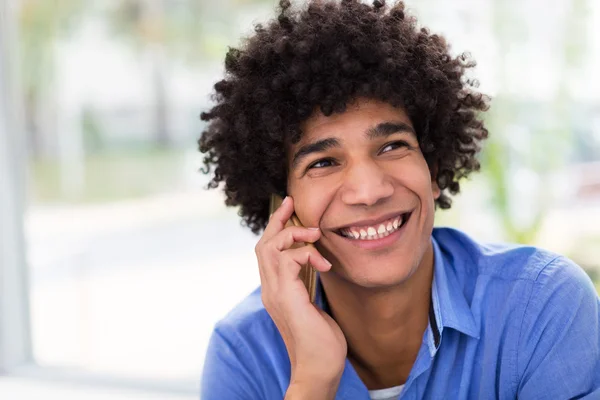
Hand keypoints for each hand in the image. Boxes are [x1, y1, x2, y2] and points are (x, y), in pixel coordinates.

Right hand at [255, 196, 346, 389]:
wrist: (318, 369)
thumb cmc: (322, 342)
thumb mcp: (315, 306)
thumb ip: (309, 286)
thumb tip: (318, 265)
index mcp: (276, 290)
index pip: (268, 252)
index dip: (277, 228)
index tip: (289, 208)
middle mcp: (270, 289)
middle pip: (263, 243)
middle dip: (278, 220)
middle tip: (291, 202)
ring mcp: (275, 293)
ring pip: (270, 247)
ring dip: (293, 234)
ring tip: (314, 234)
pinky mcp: (286, 297)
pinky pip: (288, 260)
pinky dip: (306, 253)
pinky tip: (324, 264)